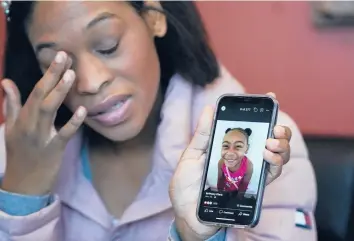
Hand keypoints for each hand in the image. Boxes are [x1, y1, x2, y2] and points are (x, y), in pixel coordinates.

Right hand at [1, 51, 86, 195]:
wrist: (23, 184)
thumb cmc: (19, 153)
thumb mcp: (10, 128)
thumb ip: (12, 105)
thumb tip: (6, 82)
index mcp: (22, 118)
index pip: (36, 90)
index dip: (48, 73)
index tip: (59, 56)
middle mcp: (30, 124)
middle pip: (42, 95)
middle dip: (53, 75)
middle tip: (65, 56)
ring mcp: (41, 137)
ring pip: (49, 110)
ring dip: (60, 92)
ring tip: (71, 74)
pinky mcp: (54, 150)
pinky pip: (64, 134)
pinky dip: (72, 122)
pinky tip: (82, 110)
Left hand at [169, 93, 291, 240]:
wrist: (188, 214)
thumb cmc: (187, 185)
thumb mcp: (191, 156)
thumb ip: (202, 134)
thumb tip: (208, 108)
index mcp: (230, 147)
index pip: (250, 128)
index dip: (262, 112)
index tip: (270, 97)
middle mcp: (244, 158)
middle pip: (271, 140)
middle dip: (279, 130)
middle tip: (274, 126)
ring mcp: (251, 172)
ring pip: (277, 155)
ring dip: (280, 145)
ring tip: (271, 142)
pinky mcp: (254, 187)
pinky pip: (272, 174)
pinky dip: (275, 163)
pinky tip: (269, 155)